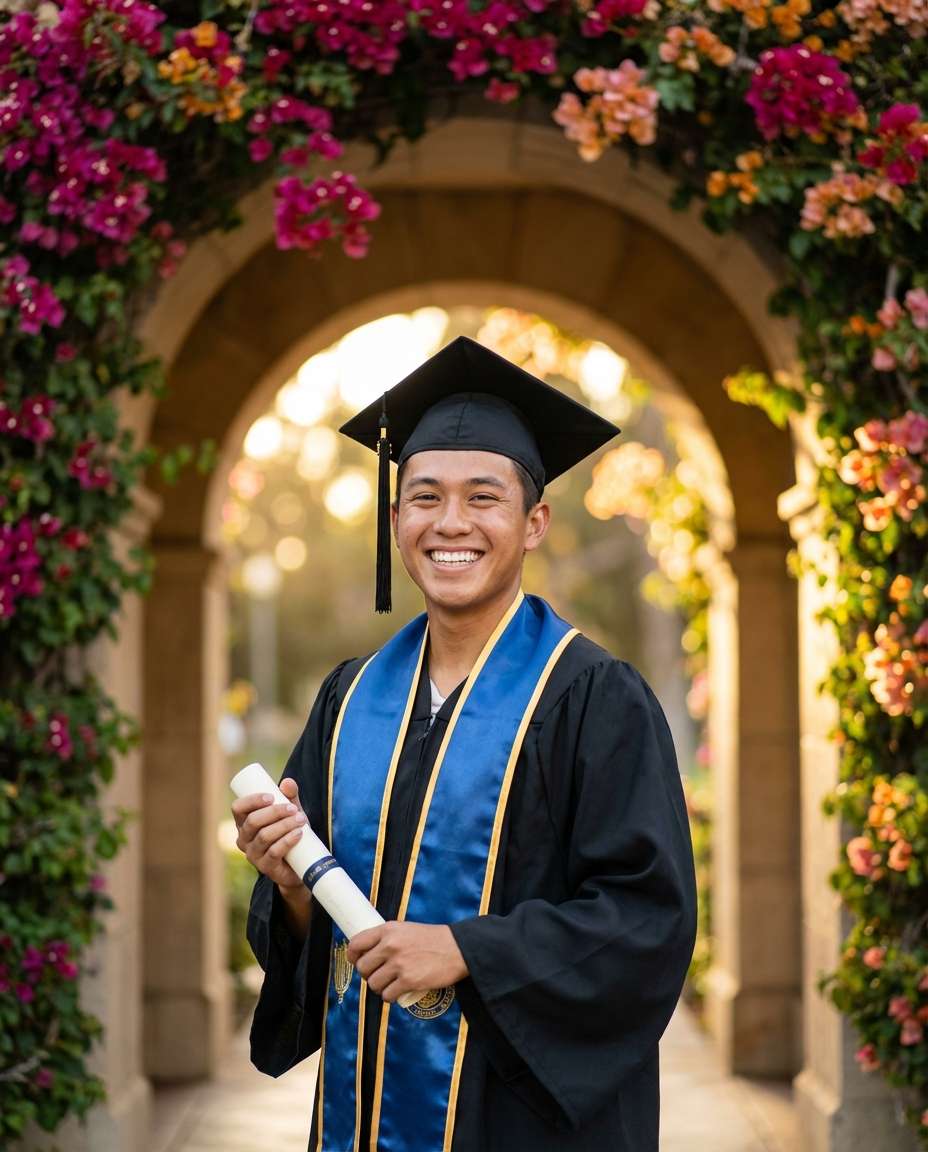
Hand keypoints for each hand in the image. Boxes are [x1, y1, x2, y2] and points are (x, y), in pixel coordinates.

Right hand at [231, 777, 308, 891]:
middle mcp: (244, 839)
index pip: (238, 808)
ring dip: (284, 825)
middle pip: (253, 821)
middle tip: (293, 808)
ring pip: (264, 836)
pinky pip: (274, 852)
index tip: (272, 796)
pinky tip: (299, 834)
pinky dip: (288, 841)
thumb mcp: (290, 812)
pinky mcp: (266, 867)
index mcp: (244, 823)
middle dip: (274, 812)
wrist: (301, 863)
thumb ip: (289, 796)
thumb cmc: (290, 832)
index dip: (252, 800)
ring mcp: (253, 855)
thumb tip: (287, 782)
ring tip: (301, 819)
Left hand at [346, 921, 468, 1002]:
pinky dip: (390, 997)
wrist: (458, 948)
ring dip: (379, 987)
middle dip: (368, 974)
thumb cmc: (432, 939)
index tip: (357, 961)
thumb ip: (387, 938)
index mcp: (388, 929)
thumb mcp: (406, 929)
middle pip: (362, 967)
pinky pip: (387, 995)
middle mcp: (390, 945)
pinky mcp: (408, 981)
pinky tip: (397, 992)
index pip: (356, 943)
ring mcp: (399, 964)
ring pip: (373, 984)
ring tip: (390, 984)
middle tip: (379, 974)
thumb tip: (368, 952)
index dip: (353, 956)